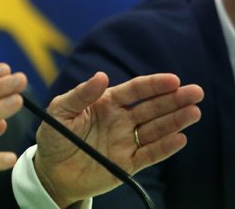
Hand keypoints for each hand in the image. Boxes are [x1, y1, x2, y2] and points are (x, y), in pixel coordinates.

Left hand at [34, 72, 203, 206]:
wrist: (51, 170)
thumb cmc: (54, 136)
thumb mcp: (60, 111)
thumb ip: (80, 95)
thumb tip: (101, 76)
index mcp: (106, 103)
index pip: (135, 90)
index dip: (154, 85)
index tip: (173, 80)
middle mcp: (121, 120)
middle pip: (152, 108)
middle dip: (174, 99)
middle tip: (196, 92)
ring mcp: (126, 141)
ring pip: (156, 129)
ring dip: (175, 121)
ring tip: (194, 112)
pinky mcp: (127, 163)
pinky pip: (150, 154)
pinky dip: (165, 148)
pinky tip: (180, 138)